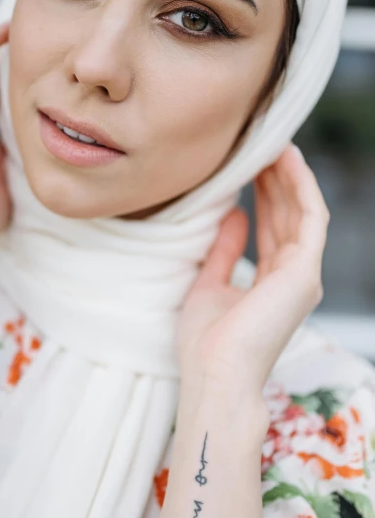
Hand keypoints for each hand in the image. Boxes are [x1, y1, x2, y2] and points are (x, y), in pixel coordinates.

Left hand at [176, 144, 329, 399]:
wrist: (214, 375)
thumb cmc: (206, 344)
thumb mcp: (208, 285)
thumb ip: (222, 252)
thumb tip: (233, 216)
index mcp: (273, 284)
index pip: (273, 228)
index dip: (264, 195)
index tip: (249, 165)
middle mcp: (294, 277)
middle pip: (289, 215)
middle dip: (275, 179)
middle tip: (259, 145)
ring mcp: (303, 275)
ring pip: (302, 210)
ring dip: (288, 175)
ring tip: (272, 142)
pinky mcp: (304, 271)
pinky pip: (309, 216)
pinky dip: (300, 185)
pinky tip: (285, 159)